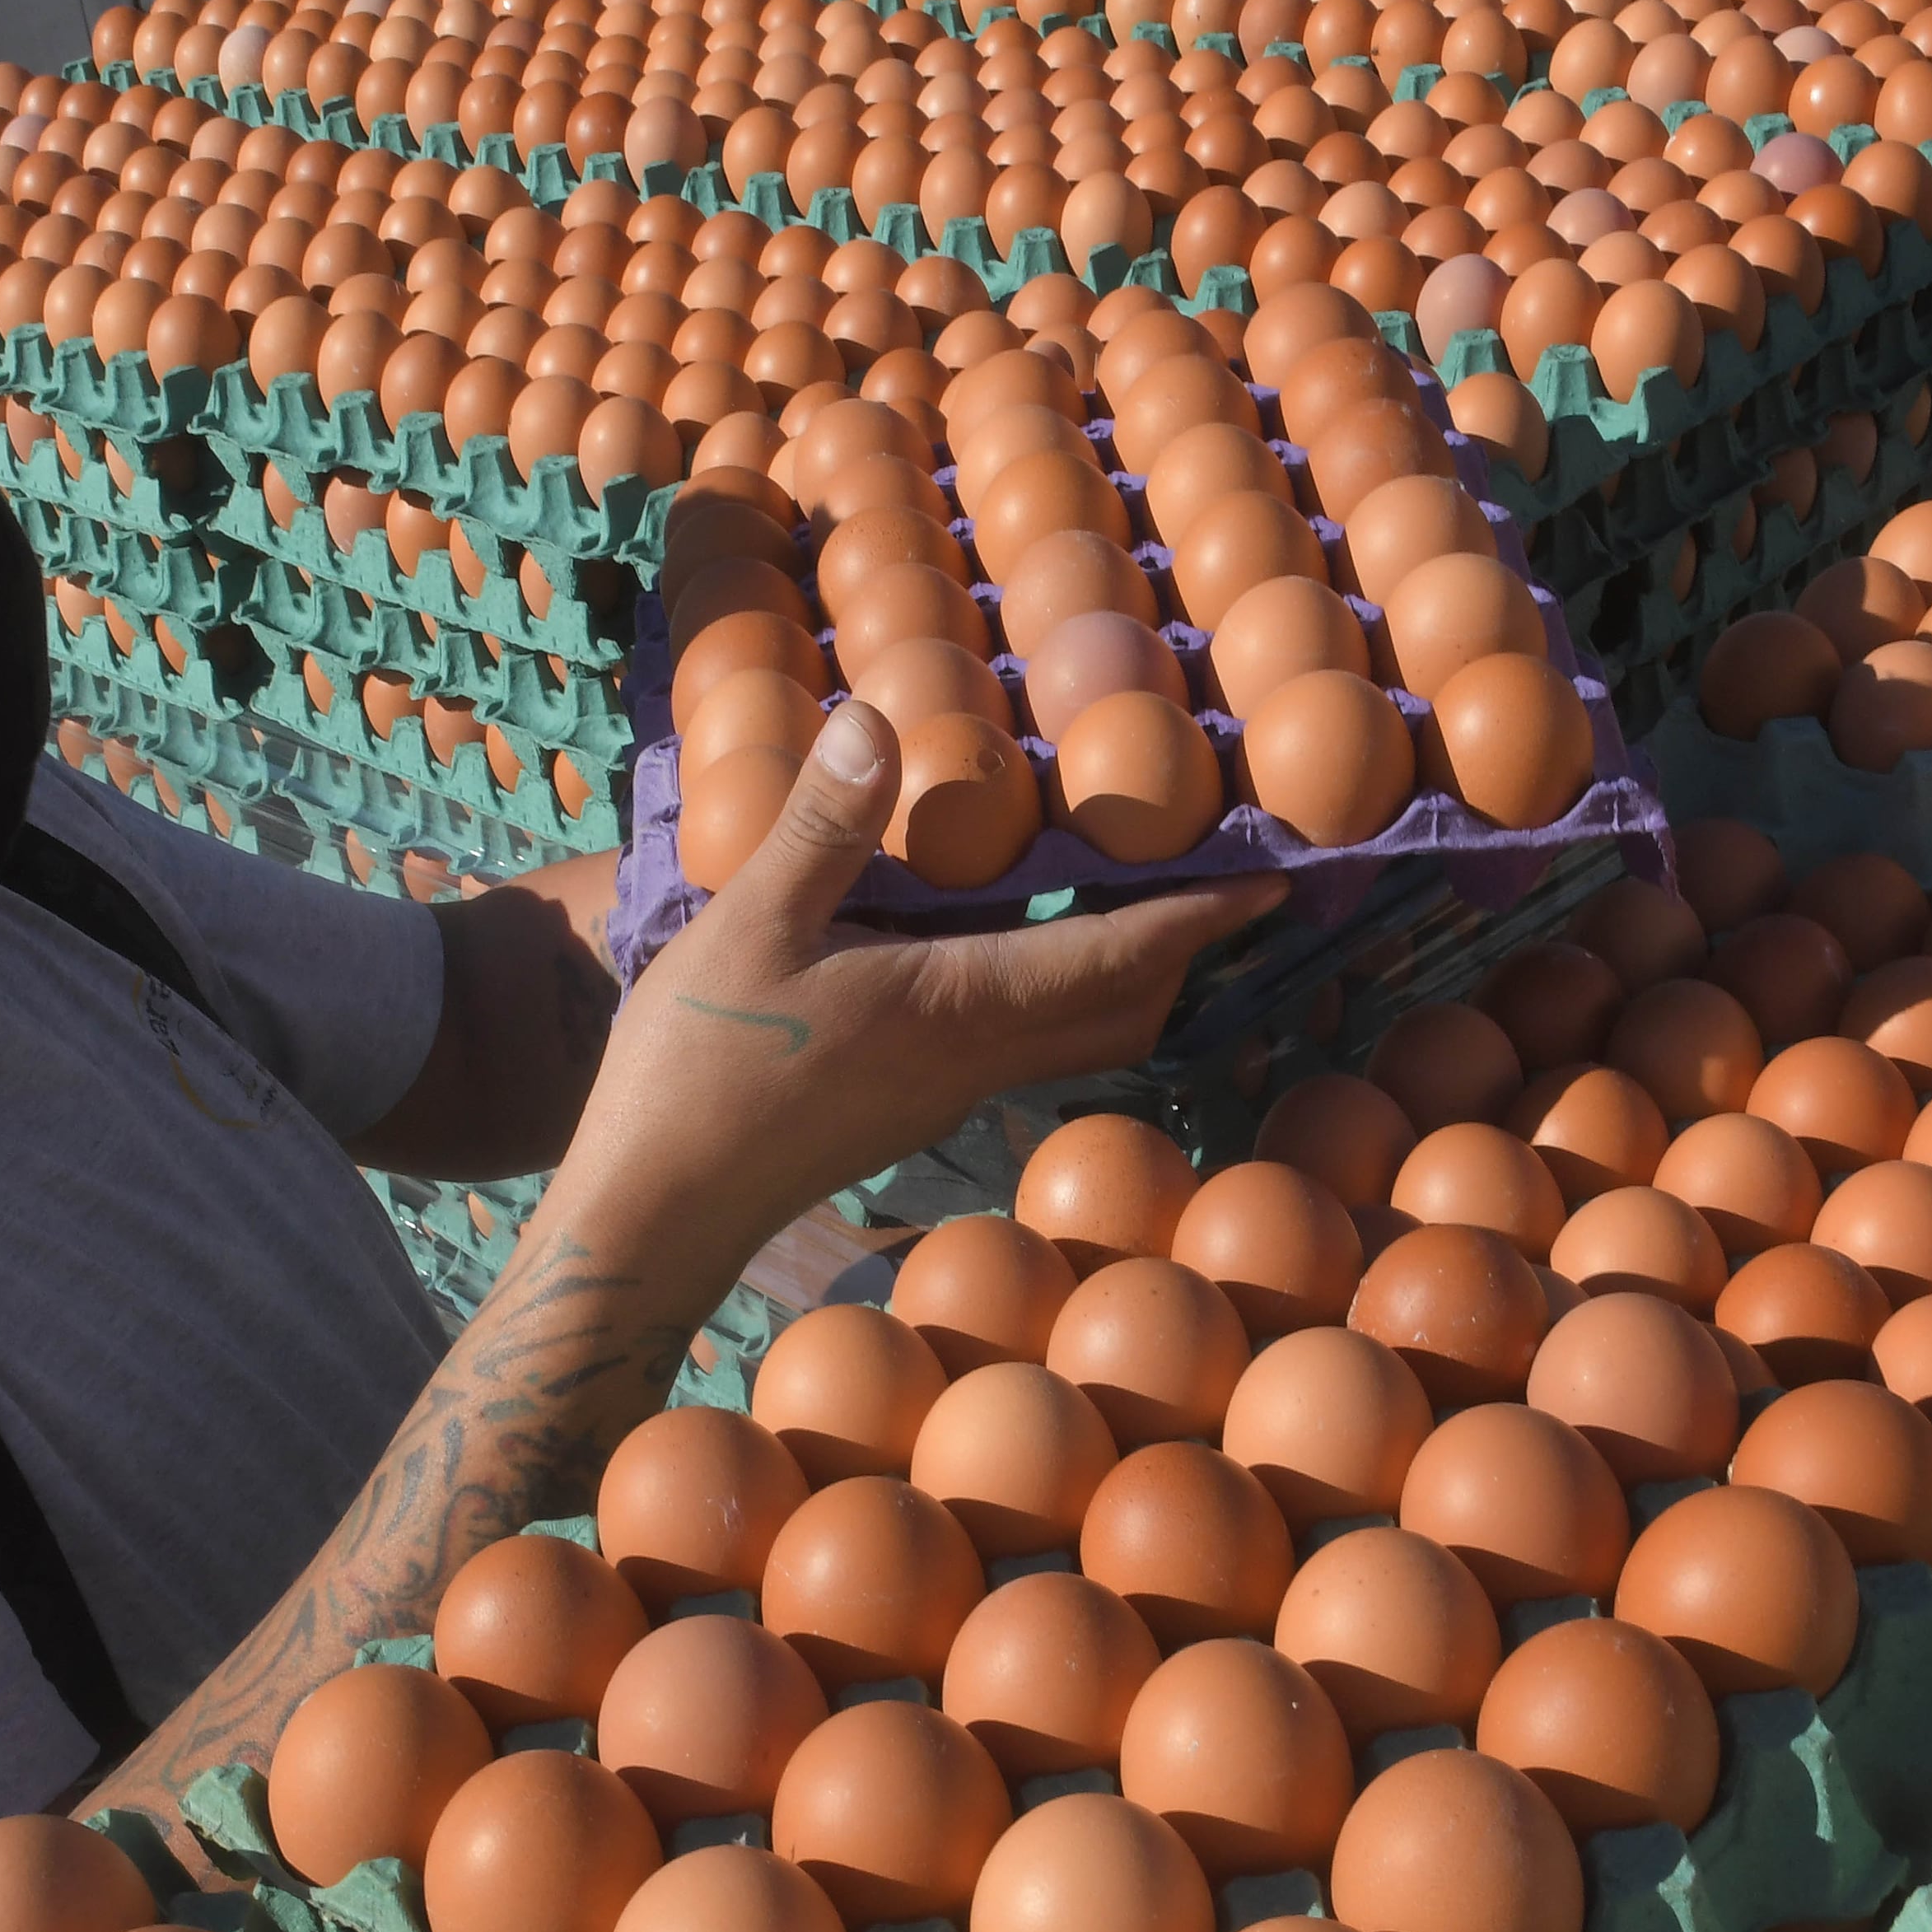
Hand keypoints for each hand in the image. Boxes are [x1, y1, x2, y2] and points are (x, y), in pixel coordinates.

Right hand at [552, 699, 1288, 1290]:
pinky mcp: (907, 1105)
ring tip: (1125, 891)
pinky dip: (1050, 986)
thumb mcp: (750, 923)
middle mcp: (974, 1060)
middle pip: (1123, 1009)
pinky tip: (1005, 936)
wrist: (655, 1211)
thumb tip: (884, 719)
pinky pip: (1015, 1039)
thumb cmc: (697, 1070)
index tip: (1276, 881)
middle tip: (1218, 877)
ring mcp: (943, 1092)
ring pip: (1074, 1032)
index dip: (1202, 916)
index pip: (1119, 958)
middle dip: (1185, 950)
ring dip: (1119, 970)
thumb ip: (823, 823)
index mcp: (959, 1007)